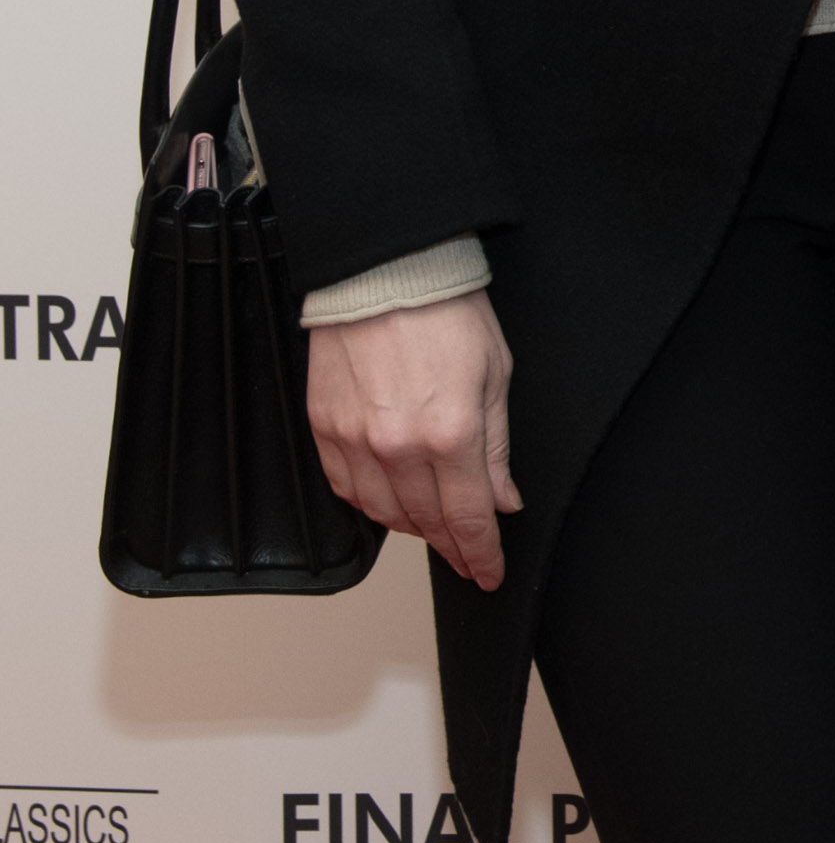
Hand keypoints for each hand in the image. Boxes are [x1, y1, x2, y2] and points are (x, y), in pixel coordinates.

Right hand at [307, 292, 520, 588]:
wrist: (386, 270)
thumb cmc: (446, 310)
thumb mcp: (495, 376)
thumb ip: (497, 448)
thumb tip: (503, 499)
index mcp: (451, 434)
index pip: (468, 520)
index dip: (481, 555)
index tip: (488, 572)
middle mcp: (398, 446)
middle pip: (426, 522)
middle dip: (451, 546)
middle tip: (466, 556)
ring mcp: (354, 440)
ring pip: (382, 513)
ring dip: (410, 527)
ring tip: (431, 527)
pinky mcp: (324, 426)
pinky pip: (344, 487)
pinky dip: (368, 503)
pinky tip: (386, 501)